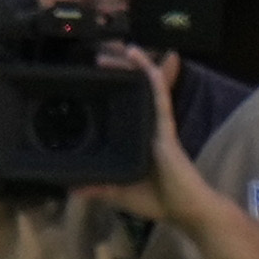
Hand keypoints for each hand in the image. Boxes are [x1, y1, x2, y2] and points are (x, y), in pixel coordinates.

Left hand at [92, 41, 200, 223]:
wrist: (187, 210)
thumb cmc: (159, 201)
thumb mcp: (120, 193)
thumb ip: (98, 188)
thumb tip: (70, 188)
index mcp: (139, 141)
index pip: (126, 110)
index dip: (115, 91)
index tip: (96, 78)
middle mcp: (149, 128)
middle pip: (134, 91)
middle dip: (121, 71)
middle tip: (101, 56)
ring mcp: (158, 124)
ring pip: (145, 85)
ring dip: (132, 65)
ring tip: (118, 47)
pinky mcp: (165, 126)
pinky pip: (157, 93)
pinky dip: (148, 72)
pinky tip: (136, 55)